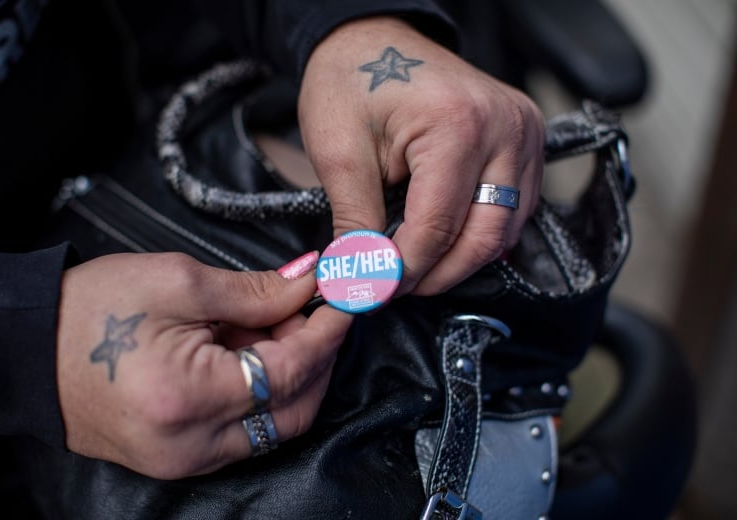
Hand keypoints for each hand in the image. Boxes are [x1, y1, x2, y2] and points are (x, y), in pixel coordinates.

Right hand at [56, 251, 351, 478]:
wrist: (27, 348)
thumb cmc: (89, 310)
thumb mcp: (177, 281)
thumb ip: (255, 291)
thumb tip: (308, 285)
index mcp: (191, 396)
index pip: (293, 369)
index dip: (328, 331)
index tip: (346, 299)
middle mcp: (193, 444)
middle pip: (295, 409)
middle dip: (317, 355)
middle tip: (310, 307)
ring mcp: (185, 459)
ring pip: (274, 425)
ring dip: (291, 374)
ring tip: (272, 323)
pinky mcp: (178, 459)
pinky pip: (243, 432)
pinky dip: (261, 392)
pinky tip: (249, 351)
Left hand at [298, 16, 544, 294]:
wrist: (373, 40)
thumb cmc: (351, 81)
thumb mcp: (337, 151)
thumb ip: (356, 221)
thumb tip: (363, 278)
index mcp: (456, 125)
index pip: (437, 227)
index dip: (403, 269)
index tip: (373, 289)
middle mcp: (505, 129)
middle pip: (484, 237)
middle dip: (437, 275)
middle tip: (394, 287)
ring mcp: (524, 133)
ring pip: (506, 230)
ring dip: (460, 260)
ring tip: (415, 265)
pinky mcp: (527, 139)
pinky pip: (516, 208)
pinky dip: (481, 233)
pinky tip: (446, 240)